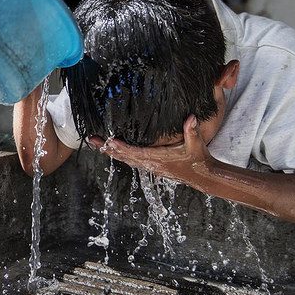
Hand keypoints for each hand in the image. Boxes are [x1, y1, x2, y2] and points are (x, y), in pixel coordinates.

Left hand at [87, 115, 212, 182]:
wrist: (202, 176)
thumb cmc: (198, 160)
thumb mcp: (196, 145)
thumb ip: (192, 131)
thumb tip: (191, 118)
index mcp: (159, 159)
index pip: (136, 153)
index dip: (122, 148)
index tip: (109, 141)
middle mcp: (151, 164)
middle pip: (125, 157)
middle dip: (108, 148)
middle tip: (92, 140)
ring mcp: (151, 166)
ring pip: (126, 159)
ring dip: (111, 152)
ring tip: (97, 144)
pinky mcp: (152, 167)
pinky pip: (132, 161)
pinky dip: (121, 155)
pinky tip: (114, 150)